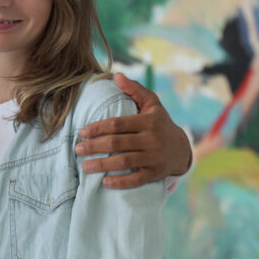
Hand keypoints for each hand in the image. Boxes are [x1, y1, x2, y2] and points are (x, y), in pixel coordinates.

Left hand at [75, 72, 191, 188]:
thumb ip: (134, 89)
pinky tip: (105, 182)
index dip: (97, 128)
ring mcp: (154, 158)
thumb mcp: (151, 103)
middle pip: (117, 143)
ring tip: (85, 166)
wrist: (181, 148)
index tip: (81, 132)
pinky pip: (136, 179)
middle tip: (77, 149)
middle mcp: (152, 139)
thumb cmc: (159, 122)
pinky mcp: (155, 173)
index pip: (117, 124)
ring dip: (102, 164)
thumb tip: (116, 75)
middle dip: (94, 146)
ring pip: (124, 162)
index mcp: (148, 121)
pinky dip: (121, 182)